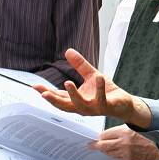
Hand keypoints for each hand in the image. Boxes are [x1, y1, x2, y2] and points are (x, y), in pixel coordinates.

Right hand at [34, 48, 151, 127]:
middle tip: (44, 93)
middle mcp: (82, 107)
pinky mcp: (107, 107)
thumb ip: (79, 65)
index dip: (46, 93)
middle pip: (65, 106)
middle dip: (54, 100)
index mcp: (76, 100)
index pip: (59, 97)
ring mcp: (94, 109)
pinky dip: (99, 89)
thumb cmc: (106, 91)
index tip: (35, 87)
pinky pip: (102, 99)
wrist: (124, 103)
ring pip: (80, 106)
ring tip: (67, 82)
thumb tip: (68, 51)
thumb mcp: (91, 75)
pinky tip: (98, 77)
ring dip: (74, 95)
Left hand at [91, 125, 158, 159]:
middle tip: (89, 146)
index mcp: (124, 132)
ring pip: (108, 152)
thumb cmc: (145, 135)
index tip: (94, 138)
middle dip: (95, 145)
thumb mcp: (132, 128)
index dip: (99, 137)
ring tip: (101, 148)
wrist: (157, 147)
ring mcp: (125, 152)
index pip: (105, 135)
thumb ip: (118, 131)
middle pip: (103, 145)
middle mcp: (123, 143)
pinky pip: (115, 158)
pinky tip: (111, 152)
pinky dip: (112, 155)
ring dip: (104, 150)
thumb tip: (105, 135)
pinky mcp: (127, 159)